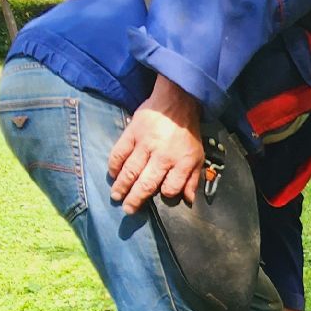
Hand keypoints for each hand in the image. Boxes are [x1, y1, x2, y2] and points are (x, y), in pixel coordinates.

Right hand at [107, 75, 202, 213]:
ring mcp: (145, 144)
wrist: (176, 101)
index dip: (165, 194)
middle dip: (136, 199)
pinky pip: (119, 153)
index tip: (159, 196)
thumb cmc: (187, 132)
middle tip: (128, 210)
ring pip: (130, 171)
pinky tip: (113, 175)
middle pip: (147, 183)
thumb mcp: (197, 155)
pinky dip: (114, 166)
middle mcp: (162, 156)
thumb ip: (192, 179)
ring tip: (116, 197)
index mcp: (181, 161)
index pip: (171, 187)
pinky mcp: (131, 133)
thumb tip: (189, 200)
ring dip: (122, 186)